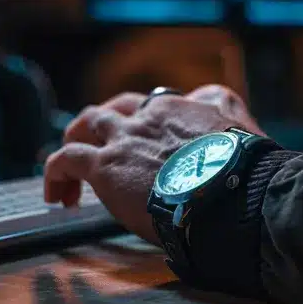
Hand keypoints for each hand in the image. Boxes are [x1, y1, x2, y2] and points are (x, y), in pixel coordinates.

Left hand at [43, 85, 261, 244]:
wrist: (232, 192)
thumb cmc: (246, 173)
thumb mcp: (246, 129)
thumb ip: (231, 118)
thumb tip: (228, 117)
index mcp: (185, 107)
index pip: (156, 107)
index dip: (147, 127)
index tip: (148, 151)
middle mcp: (150, 115)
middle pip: (116, 109)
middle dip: (104, 129)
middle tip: (101, 154)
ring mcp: (125, 137)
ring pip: (84, 126)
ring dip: (75, 147)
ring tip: (69, 178)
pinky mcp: (105, 165)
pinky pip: (65, 160)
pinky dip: (56, 174)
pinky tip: (57, 196)